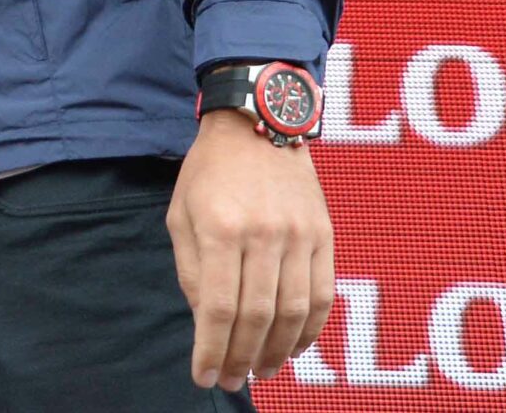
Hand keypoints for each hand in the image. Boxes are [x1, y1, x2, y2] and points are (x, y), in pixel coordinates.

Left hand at [168, 108, 334, 391]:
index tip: (204, 376)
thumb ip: (192, 271)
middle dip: (242, 357)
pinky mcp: (325, 235)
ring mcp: (300, 235)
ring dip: (277, 352)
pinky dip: (310, 330)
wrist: (259, 125)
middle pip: (257, 316)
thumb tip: (207, 323)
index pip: (218, 306)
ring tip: (260, 371)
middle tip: (232, 381)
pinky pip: (323, 295)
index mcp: (220, 228)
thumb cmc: (209, 173)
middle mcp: (264, 234)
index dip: (212, 349)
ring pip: (294, 312)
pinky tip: (293, 348)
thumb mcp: (181, 214)